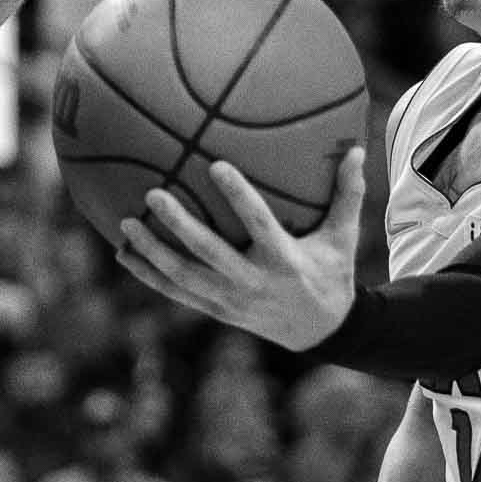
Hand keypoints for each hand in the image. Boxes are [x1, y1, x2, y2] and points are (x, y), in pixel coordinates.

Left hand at [119, 147, 365, 350]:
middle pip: (210, 253)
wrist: (320, 331)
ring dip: (153, 251)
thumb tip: (358, 149)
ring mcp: (231, 299)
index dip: (238, 196)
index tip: (217, 164)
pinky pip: (176, 293)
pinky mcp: (216, 311)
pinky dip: (149, 274)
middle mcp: (253, 281)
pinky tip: (123, 254)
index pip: (258, 223)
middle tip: (153, 194)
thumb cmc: (330, 273)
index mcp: (284, 260)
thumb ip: (347, 194)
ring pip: (184, 276)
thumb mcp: (343, 238)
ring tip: (125, 223)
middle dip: (179, 225)